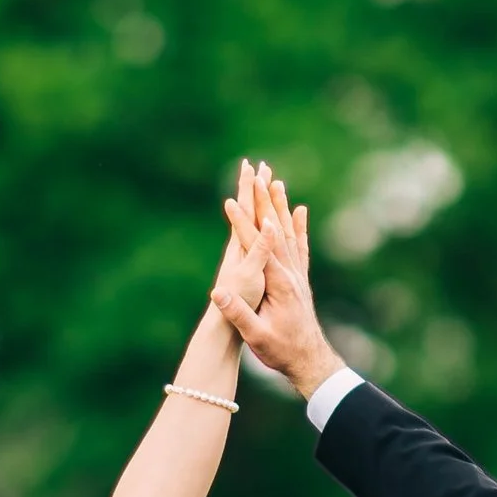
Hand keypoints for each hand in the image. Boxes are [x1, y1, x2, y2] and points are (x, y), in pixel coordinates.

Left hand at [208, 155, 267, 323]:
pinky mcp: (253, 272)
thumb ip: (257, 251)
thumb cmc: (237, 309)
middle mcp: (241, 251)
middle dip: (254, 189)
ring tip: (268, 188)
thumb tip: (264, 225)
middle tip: (258, 165)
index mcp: (241, 249)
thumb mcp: (249, 278)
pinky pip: (264, 244)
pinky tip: (272, 229)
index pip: (246, 210)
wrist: (223, 331)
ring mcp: (246, 261)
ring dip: (262, 205)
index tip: (253, 167)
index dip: (250, 189)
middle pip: (249, 212)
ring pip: (256, 225)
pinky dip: (270, 231)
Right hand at [216, 165, 339, 397]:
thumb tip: (217, 292)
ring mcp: (298, 275)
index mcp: (278, 283)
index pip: (256, 246)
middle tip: (258, 175)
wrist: (310, 361)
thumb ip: (238, 313)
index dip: (241, 224)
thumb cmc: (281, 351)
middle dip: (263, 202)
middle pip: (275, 230)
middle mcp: (291, 273)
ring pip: (289, 232)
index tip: (229, 202)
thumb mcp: (256, 336)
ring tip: (276, 182)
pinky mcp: (300, 280)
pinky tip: (299, 211)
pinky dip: (298, 226)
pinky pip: (300, 246)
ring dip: (280, 206)